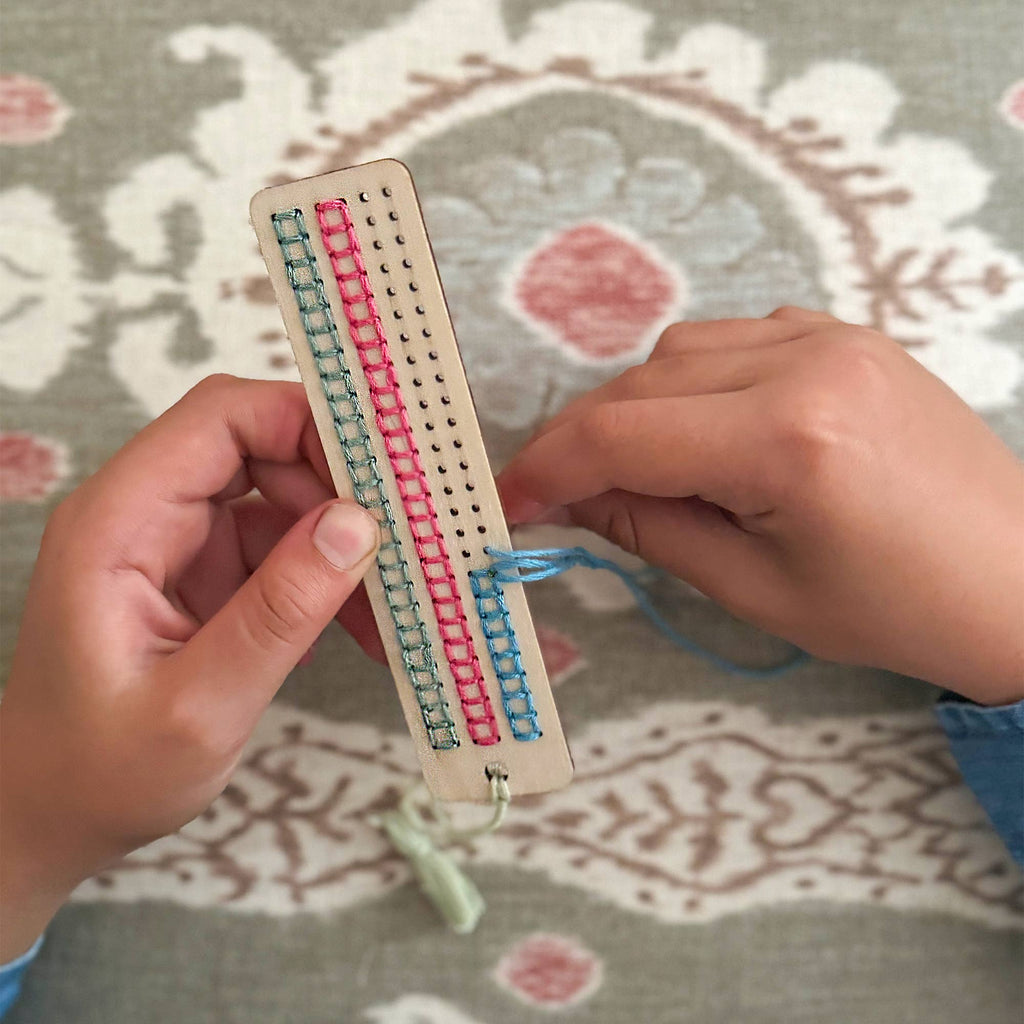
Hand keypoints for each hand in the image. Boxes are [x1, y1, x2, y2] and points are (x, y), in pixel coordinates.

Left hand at [0, 376, 380, 958]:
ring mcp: (175, 542)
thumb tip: (357, 525)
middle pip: (259, 447)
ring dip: (339, 542)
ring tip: (388, 605)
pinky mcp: (201, 574)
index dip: (306, 422)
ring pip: (279, 497)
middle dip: (338, 490)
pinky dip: (324, 578)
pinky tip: (358, 625)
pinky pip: (277, 547)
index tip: (383, 471)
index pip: (222, 417)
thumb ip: (278, 612)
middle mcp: (145, 513)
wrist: (51, 817)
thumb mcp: (200, 707)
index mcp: (120, 521)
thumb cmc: (101, 774)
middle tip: (403, 543)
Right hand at [499, 308, 1023, 702]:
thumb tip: (569, 495)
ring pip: (680, 351)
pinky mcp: (847, 333)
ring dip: (639, 408)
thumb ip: (651, 528)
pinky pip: (735, 340)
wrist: (1019, 578)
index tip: (508, 499)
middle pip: (642, 383)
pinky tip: (710, 432)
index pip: (623, 436)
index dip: (548, 466)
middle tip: (564, 497)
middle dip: (587, 440)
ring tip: (644, 472)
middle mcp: (806, 362)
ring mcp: (832, 336)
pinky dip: (694, 382)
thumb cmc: (894, 609)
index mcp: (787, 440)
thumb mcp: (755, 590)